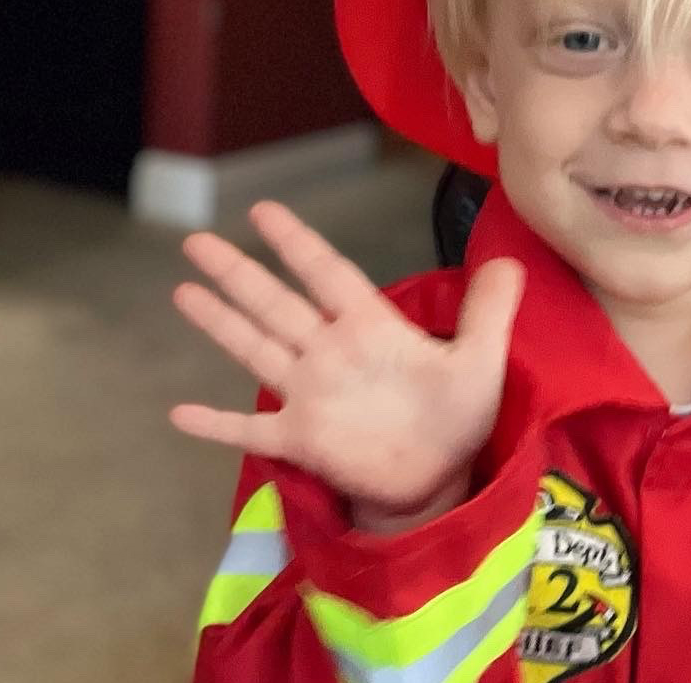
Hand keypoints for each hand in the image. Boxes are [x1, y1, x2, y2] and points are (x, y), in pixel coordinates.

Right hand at [169, 201, 524, 521]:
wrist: (442, 480)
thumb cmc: (458, 417)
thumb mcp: (482, 359)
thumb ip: (490, 311)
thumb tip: (512, 259)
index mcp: (370, 328)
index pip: (328, 274)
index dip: (296, 243)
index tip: (262, 210)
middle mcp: (331, 354)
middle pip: (276, 304)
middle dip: (238, 273)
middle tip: (196, 240)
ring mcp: (311, 396)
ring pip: (257, 350)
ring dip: (221, 323)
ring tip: (183, 291)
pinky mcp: (302, 440)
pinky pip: (251, 430)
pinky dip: (217, 424)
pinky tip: (178, 413)